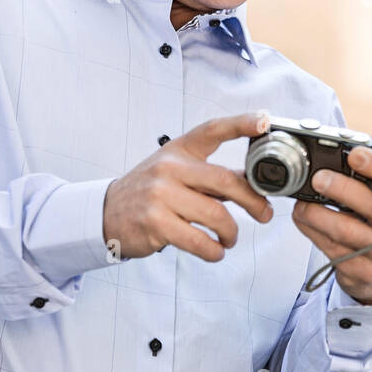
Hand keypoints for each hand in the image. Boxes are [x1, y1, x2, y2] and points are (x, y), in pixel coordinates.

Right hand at [102, 112, 273, 261]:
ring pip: (216, 214)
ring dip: (231, 232)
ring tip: (231, 238)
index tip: (264, 120)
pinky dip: (214, 251)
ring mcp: (161, 195)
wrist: (106, 213)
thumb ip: (212, 176)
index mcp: (179, 150)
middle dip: (253, 200)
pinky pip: (198, 240)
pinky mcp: (156, 223)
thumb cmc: (150, 191)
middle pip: (225, 180)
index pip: (213, 130)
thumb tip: (255, 183)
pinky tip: (215, 251)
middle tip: (265, 214)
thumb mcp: (177, 171)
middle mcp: (170, 168)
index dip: (241, 123)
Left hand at [290, 146, 371, 304]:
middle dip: (341, 188)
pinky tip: (304, 220)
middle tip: (318, 179)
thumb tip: (334, 160)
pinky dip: (312, 231)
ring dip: (317, 214)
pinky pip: (332, 249)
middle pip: (371, 205)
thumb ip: (370, 181)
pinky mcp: (365, 271)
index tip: (354, 154)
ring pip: (346, 230)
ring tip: (302, 204)